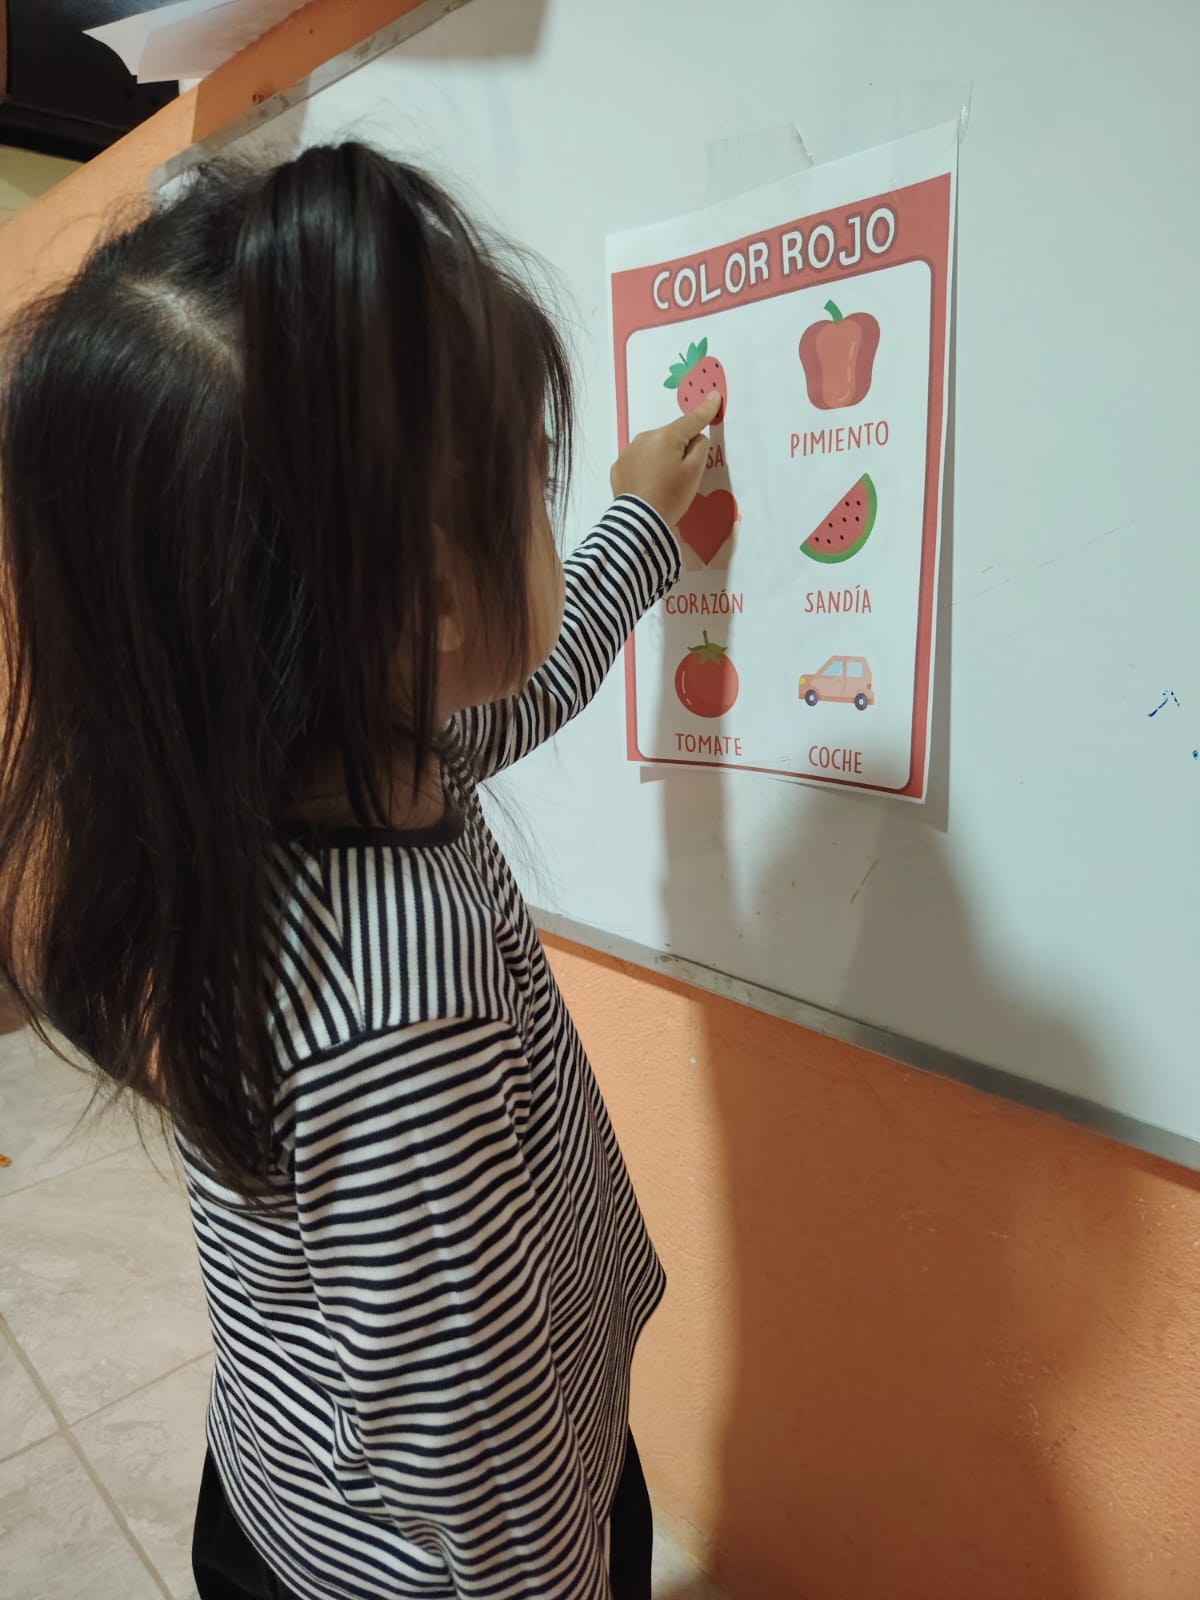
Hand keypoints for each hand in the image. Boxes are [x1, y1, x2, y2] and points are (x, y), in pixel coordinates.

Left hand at [610, 390, 720, 527]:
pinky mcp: (618, 467)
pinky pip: (637, 461)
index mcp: (666, 436)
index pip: (691, 420)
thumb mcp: (694, 472)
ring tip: (662, 482)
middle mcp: (644, 438)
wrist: (639, 523)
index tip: (714, 397)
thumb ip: (700, 447)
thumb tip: (696, 436)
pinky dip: (645, 468)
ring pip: (652, 447)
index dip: (705, 410)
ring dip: (660, 457)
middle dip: (678, 446)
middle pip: (670, 436)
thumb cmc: (671, 496)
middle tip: (682, 473)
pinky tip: (647, 485)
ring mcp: (627, 452)